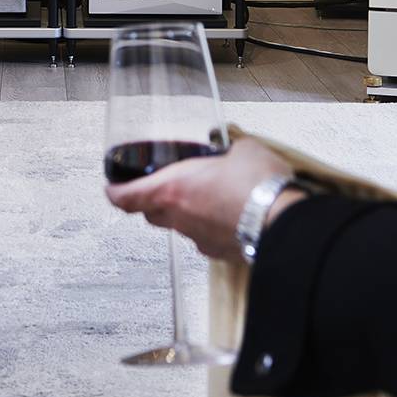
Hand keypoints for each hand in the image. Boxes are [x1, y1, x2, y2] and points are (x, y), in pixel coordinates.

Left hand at [105, 134, 302, 260]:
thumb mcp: (240, 148)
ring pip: (180, 227)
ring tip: (206, 197)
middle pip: (151, 214)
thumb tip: (229, 143)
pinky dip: (211, 228)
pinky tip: (228, 215)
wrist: (285, 221)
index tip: (112, 187)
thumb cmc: (259, 184)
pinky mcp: (220, 253)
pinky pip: (206, 239)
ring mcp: (199, 239)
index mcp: (172, 190)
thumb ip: (227, 145)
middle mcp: (180, 218)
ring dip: (187, 214)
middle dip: (153, 202)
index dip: (114, 192)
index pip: (125, 198)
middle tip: (163, 187)